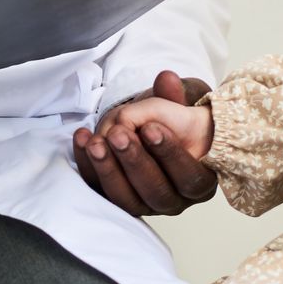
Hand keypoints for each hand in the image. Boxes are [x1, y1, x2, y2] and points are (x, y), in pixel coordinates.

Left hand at [73, 71, 217, 215]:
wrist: (156, 130)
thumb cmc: (178, 122)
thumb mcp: (183, 104)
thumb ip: (176, 95)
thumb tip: (166, 79)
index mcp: (200, 181)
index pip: (189, 176)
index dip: (169, 153)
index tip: (150, 127)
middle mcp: (174, 200)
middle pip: (155, 192)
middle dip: (134, 161)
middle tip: (118, 134)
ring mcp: (144, 204)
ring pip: (125, 198)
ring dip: (108, 169)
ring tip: (96, 142)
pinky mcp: (117, 199)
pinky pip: (100, 191)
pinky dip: (88, 167)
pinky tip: (82, 141)